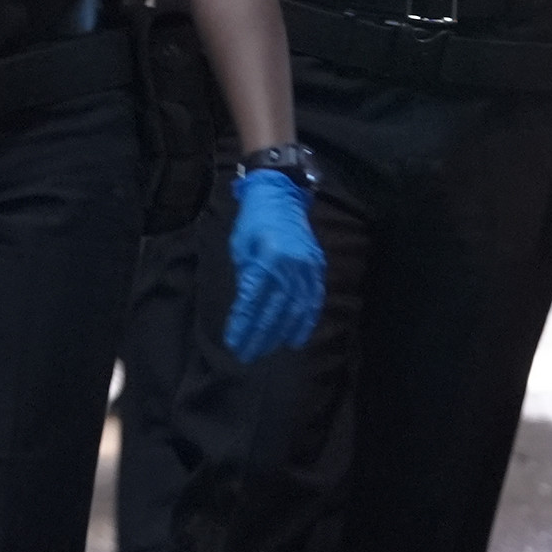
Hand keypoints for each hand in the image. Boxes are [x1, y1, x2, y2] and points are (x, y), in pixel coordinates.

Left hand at [224, 168, 324, 362]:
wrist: (282, 196)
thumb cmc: (254, 222)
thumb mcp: (241, 249)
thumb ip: (246, 279)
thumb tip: (247, 312)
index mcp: (267, 258)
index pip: (253, 301)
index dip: (243, 325)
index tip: (234, 344)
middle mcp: (290, 265)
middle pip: (274, 311)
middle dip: (259, 336)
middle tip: (246, 355)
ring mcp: (307, 268)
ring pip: (295, 310)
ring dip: (280, 334)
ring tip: (267, 351)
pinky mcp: (317, 268)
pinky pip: (313, 301)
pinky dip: (305, 322)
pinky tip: (296, 338)